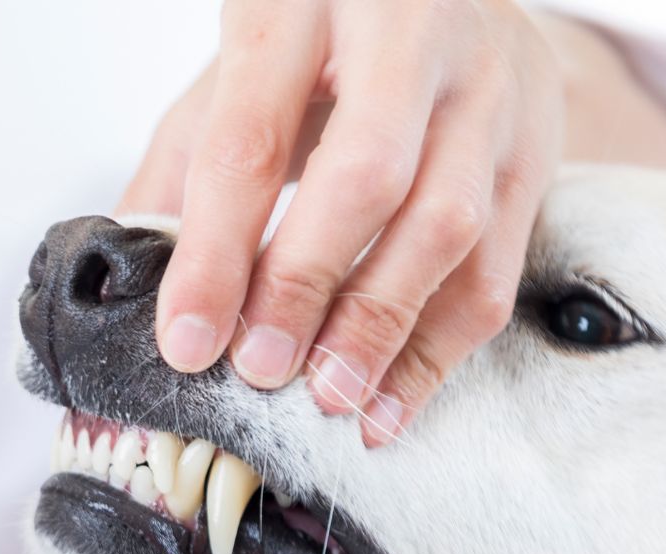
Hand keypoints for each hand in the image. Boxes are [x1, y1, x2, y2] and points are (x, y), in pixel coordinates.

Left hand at [122, 0, 562, 445]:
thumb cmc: (319, 41)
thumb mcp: (232, 76)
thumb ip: (179, 171)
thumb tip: (128, 282)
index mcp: (302, 5)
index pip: (251, 139)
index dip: (216, 252)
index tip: (187, 342)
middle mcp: (409, 32)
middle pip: (365, 174)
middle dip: (306, 287)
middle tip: (260, 370)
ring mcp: (487, 86)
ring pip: (445, 223)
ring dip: (381, 329)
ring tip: (327, 399)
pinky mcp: (537, 143)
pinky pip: (496, 265)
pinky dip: (437, 349)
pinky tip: (387, 402)